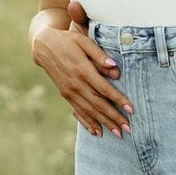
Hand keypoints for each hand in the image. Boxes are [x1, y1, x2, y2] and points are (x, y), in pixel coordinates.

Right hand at [31, 16, 132, 138]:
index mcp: (82, 69)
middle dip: (114, 118)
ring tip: (118, 134)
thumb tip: (115, 68)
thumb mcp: (84, 41)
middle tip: (129, 129)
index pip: (104, 89)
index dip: (118, 100)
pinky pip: (78, 112)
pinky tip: (97, 132)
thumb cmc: (68, 40)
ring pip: (89, 111)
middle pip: (98, 104)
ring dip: (104, 123)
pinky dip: (88, 123)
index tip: (131, 109)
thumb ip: (99, 55)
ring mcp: (69, 91)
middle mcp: (75, 84)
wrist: (44, 46)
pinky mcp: (65, 95)